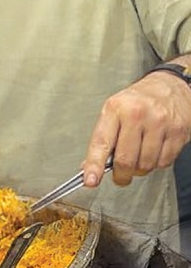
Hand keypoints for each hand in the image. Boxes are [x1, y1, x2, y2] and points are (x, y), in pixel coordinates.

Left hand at [81, 70, 190, 187]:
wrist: (170, 87)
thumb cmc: (137, 101)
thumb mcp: (113, 111)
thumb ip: (103, 138)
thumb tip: (90, 167)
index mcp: (116, 109)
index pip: (102, 142)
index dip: (94, 165)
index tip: (90, 180)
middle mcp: (137, 115)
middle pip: (126, 160)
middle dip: (121, 175)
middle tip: (120, 176)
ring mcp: (160, 124)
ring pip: (146, 164)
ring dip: (140, 169)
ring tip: (138, 158)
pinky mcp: (178, 132)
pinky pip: (164, 162)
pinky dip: (157, 163)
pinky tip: (154, 151)